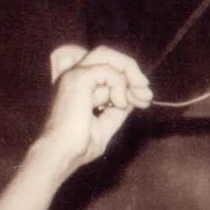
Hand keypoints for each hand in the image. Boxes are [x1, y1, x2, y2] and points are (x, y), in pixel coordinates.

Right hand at [42, 44, 152, 170]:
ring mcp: (74, 75)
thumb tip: (133, 96)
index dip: (129, 80)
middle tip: (146, 92)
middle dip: (131, 70)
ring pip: (106, 55)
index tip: (144, 100)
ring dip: (129, 71)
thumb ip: (118, 108)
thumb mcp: (107, 123)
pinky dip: (120, 86)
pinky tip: (120, 104)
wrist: (63, 155)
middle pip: (107, 55)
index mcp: (78, 86)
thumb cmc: (79, 146)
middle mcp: (74, 76)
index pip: (107, 68)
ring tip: (141, 93)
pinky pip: (108, 71)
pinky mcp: (78, 79)